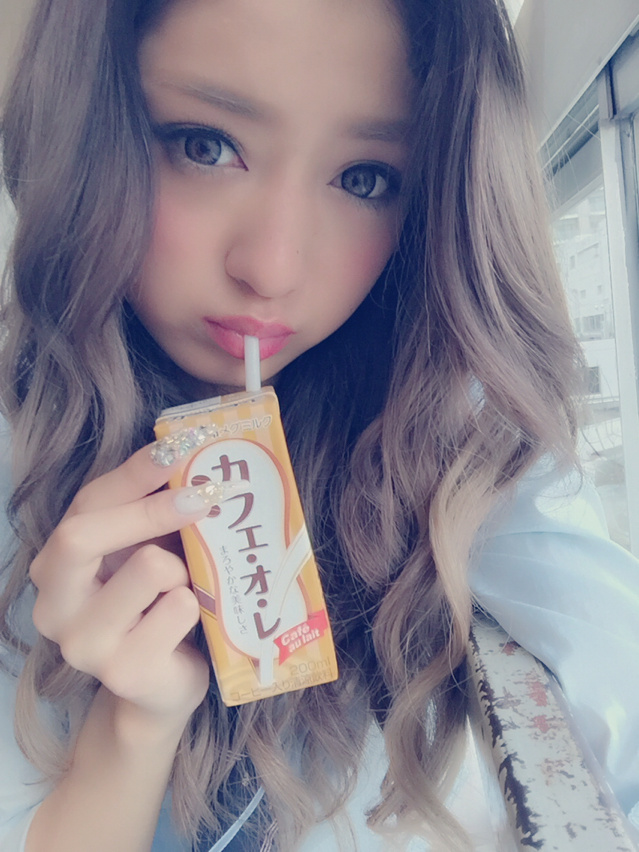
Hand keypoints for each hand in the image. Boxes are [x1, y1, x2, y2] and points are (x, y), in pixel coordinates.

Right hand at [30, 444, 210, 732]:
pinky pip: (180, 608)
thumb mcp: (141, 549)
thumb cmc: (153, 605)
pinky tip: (188, 620)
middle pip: (81, 535)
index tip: (179, 447)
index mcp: (53, 565)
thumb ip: (148, 507)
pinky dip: (196, 604)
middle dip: (150, 509)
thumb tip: (183, 450)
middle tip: (203, 495)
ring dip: (183, 568)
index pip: (86, 503)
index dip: (134, 472)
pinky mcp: (124, 671)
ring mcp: (83, 644)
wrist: (158, 686)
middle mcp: (53, 606)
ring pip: (148, 568)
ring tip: (185, 584)